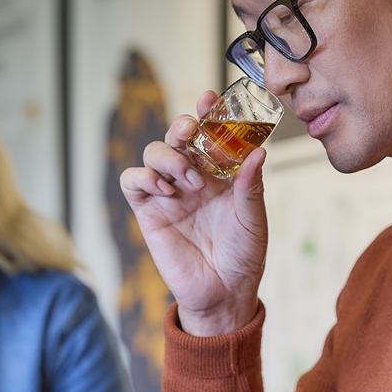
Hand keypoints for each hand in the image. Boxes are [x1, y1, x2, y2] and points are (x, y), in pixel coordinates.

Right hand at [118, 91, 268, 335]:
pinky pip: (133, 181)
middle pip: (178, 136)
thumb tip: (258, 152)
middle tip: (193, 130)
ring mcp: (169, 192)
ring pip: (153, 152)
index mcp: (221, 173)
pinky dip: (144, 176)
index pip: (211, 134)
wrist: (223, 293)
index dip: (208, 113)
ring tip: (188, 179)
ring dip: (168, 155)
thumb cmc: (243, 257)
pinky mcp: (148, 211)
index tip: (210, 98)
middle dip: (182, 125)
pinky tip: (165, 189)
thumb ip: (251, 186)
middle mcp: (193, 176)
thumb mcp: (253, 219)